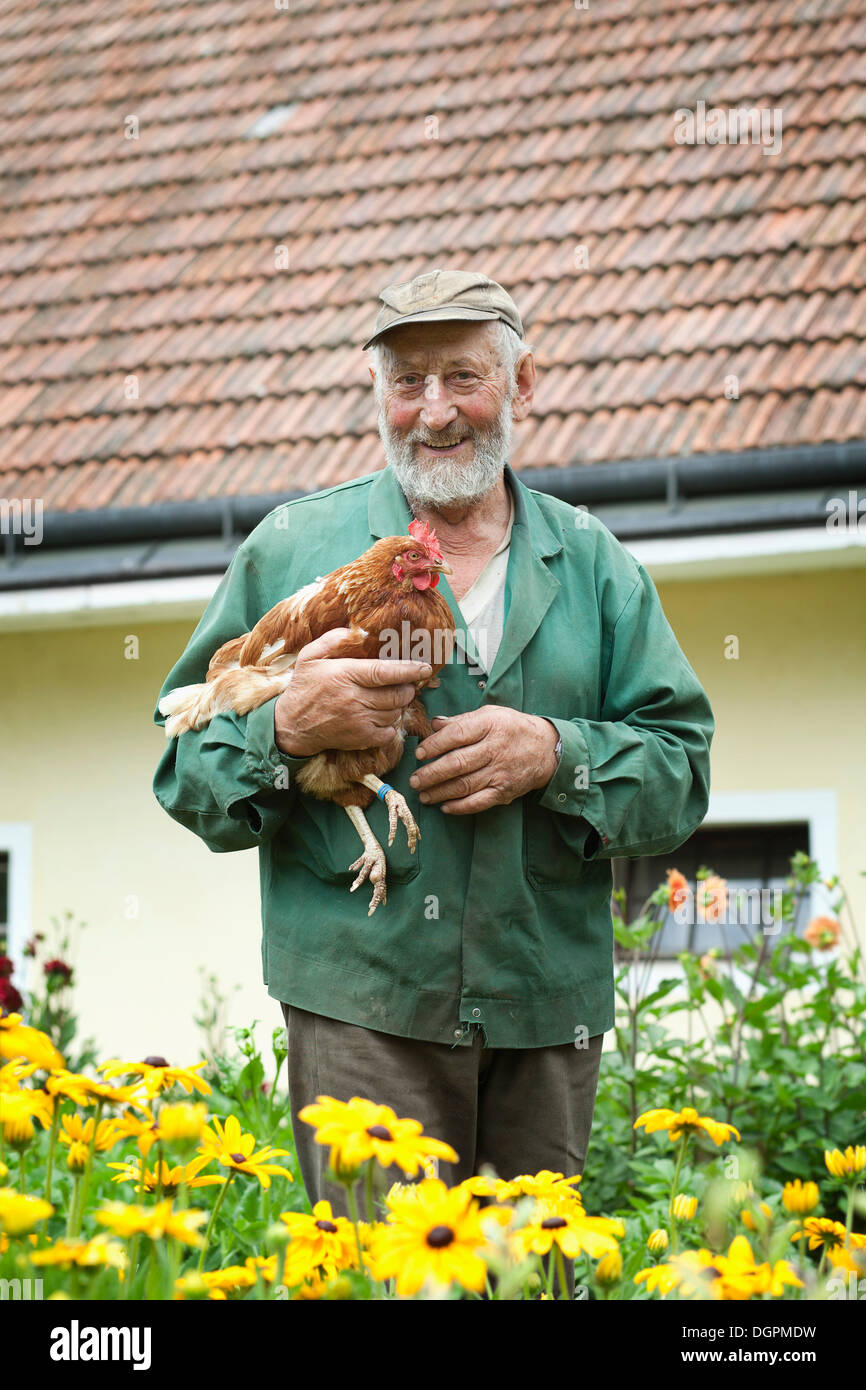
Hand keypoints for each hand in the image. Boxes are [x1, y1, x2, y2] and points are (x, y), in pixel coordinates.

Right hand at [274, 628, 431, 755]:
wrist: (292, 725)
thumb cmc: (304, 687)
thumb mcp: (310, 657)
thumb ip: (332, 640)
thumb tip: (356, 631)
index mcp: (345, 675)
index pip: (385, 672)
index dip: (409, 670)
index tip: (424, 667)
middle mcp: (354, 699)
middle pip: (397, 694)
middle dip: (407, 688)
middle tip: (404, 683)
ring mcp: (359, 721)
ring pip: (395, 712)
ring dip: (399, 705)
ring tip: (390, 698)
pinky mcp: (360, 739)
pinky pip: (389, 732)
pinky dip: (392, 724)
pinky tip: (381, 716)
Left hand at [408, 706, 559, 812]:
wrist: (546, 749)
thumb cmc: (512, 728)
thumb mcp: (490, 715)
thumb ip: (461, 720)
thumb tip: (434, 723)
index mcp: (490, 725)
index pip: (457, 735)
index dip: (435, 745)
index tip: (419, 754)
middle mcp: (495, 749)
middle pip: (457, 763)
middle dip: (431, 773)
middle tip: (414, 779)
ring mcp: (500, 772)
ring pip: (464, 785)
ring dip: (440, 792)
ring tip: (423, 794)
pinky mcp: (504, 791)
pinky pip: (478, 802)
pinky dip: (460, 807)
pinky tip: (444, 807)